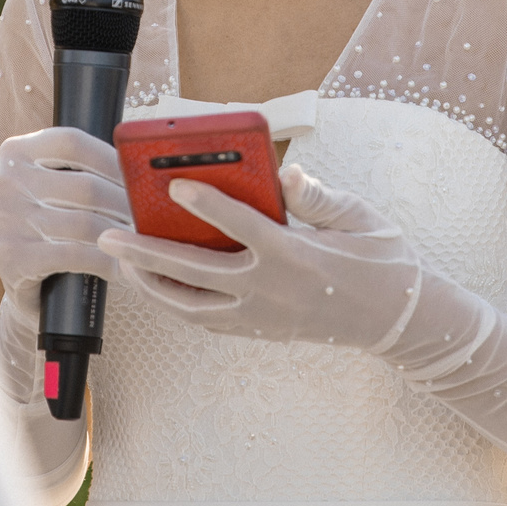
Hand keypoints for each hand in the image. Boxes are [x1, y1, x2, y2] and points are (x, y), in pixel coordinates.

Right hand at [0, 127, 132, 318]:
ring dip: (121, 236)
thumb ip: (84, 169)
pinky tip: (121, 268)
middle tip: (153, 219)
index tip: (142, 178)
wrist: (20, 280)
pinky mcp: (10, 257)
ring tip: (143, 243)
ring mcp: (5, 220)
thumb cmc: (51, 224)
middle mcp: (5, 181)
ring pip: (84, 223)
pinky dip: (105, 262)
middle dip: (126, 205)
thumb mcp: (56, 186)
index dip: (114, 159)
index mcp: (16, 151)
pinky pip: (74, 255)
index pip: (73, 142)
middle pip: (86, 186)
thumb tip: (144, 165)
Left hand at [96, 164, 424, 349]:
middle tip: (110, 237)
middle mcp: (273, 291)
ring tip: (122, 262)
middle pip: (197, 273)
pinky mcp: (259, 331)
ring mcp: (263, 317)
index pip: (243, 227)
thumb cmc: (380, 259)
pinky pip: (206, 320)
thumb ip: (316, 196)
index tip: (175, 185)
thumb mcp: (359, 217)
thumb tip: (286, 174)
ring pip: (191, 307)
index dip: (208, 205)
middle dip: (147, 254)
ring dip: (152, 285)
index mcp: (298, 256)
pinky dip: (176, 302)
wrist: (396, 318)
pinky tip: (158, 283)